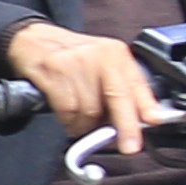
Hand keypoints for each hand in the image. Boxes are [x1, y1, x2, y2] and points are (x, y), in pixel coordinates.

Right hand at [2, 19, 164, 153]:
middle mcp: (99, 55)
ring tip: (80, 122)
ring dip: (86, 124)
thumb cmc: (69, 57)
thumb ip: (117, 89)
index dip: (146, 105)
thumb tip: (133, 121)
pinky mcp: (53, 69)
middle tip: (129, 146)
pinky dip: (68, 120)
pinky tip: (67, 117)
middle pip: (117, 97)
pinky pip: (67, 108)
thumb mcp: (100, 65)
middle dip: (126, 126)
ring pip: (90, 109)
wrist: (31, 38)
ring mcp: (75, 62)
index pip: (136, 84)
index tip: (154, 121)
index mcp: (116, 54)